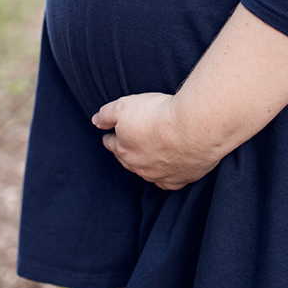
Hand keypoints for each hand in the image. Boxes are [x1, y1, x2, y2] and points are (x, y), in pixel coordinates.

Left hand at [92, 92, 220, 190]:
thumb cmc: (158, 114)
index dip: (111, 137)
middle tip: (127, 145)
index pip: (111, 144)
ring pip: (147, 173)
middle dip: (125, 152)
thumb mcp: (125, 106)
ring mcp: (160, 175)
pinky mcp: (181, 179)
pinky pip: (170, 182)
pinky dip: (167, 176)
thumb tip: (95, 121)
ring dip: (146, 164)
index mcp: (124, 149)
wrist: (192, 128)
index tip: (110, 135)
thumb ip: (107, 114)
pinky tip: (168, 171)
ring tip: (148, 156)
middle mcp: (139, 166)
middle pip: (127, 160)